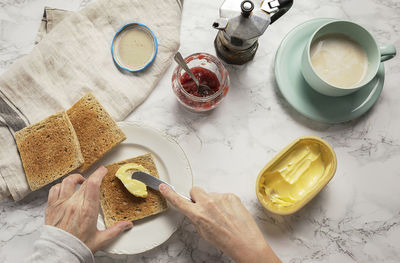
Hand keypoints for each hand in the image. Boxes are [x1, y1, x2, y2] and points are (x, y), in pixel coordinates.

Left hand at [45, 166, 132, 252]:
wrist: (59, 254)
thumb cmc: (78, 247)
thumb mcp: (100, 239)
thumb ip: (115, 230)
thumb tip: (127, 225)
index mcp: (87, 211)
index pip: (93, 184)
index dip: (99, 173)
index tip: (103, 170)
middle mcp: (74, 204)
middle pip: (84, 182)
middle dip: (92, 176)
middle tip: (96, 177)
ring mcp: (61, 204)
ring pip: (67, 181)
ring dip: (76, 178)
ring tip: (81, 180)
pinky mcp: (51, 207)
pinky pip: (54, 189)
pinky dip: (61, 185)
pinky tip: (65, 188)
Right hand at [159, 185, 280, 262]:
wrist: (245, 242)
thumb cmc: (225, 241)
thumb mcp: (203, 232)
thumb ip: (196, 217)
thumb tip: (194, 210)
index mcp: (198, 214)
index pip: (179, 201)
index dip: (169, 193)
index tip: (163, 186)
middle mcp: (208, 203)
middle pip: (195, 190)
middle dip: (197, 197)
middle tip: (204, 208)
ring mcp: (220, 198)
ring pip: (210, 194)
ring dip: (213, 202)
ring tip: (223, 215)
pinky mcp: (231, 195)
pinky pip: (223, 196)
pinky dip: (225, 203)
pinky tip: (230, 213)